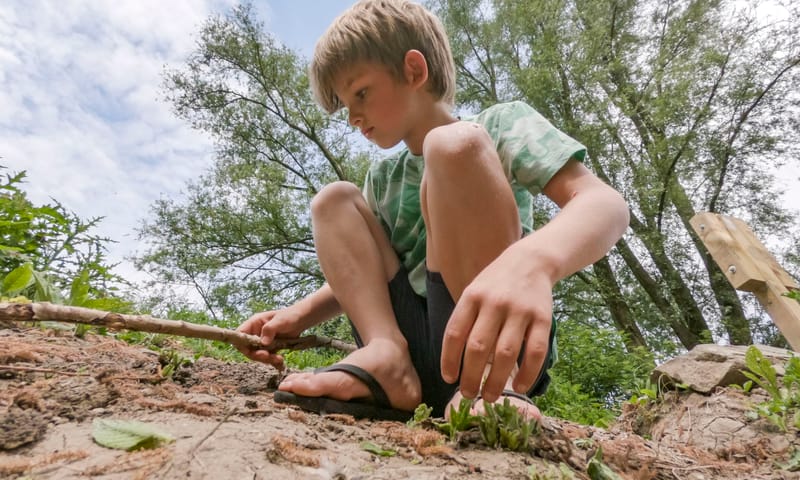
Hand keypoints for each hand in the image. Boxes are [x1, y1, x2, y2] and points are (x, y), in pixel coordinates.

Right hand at [236, 307, 305, 368]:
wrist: (303, 319)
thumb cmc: (290, 316)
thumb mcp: (280, 321)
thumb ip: (269, 330)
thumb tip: (262, 343)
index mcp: (254, 323)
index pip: (240, 335)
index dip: (242, 344)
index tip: (252, 351)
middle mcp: (256, 332)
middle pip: (248, 348)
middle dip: (257, 355)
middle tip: (268, 357)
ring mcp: (263, 340)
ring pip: (258, 354)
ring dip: (267, 359)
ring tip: (279, 359)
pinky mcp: (270, 347)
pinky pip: (267, 356)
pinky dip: (272, 360)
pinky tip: (281, 361)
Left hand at [440, 245, 553, 402]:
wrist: (531, 261)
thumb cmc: (495, 283)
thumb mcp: (473, 292)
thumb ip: (465, 320)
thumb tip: (455, 362)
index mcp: (472, 297)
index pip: (454, 333)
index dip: (449, 359)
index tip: (448, 378)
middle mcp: (494, 303)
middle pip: (478, 348)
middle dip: (471, 377)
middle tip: (468, 395)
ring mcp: (520, 311)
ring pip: (505, 354)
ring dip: (496, 381)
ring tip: (489, 397)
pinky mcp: (543, 319)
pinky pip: (535, 352)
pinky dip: (528, 374)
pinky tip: (520, 387)